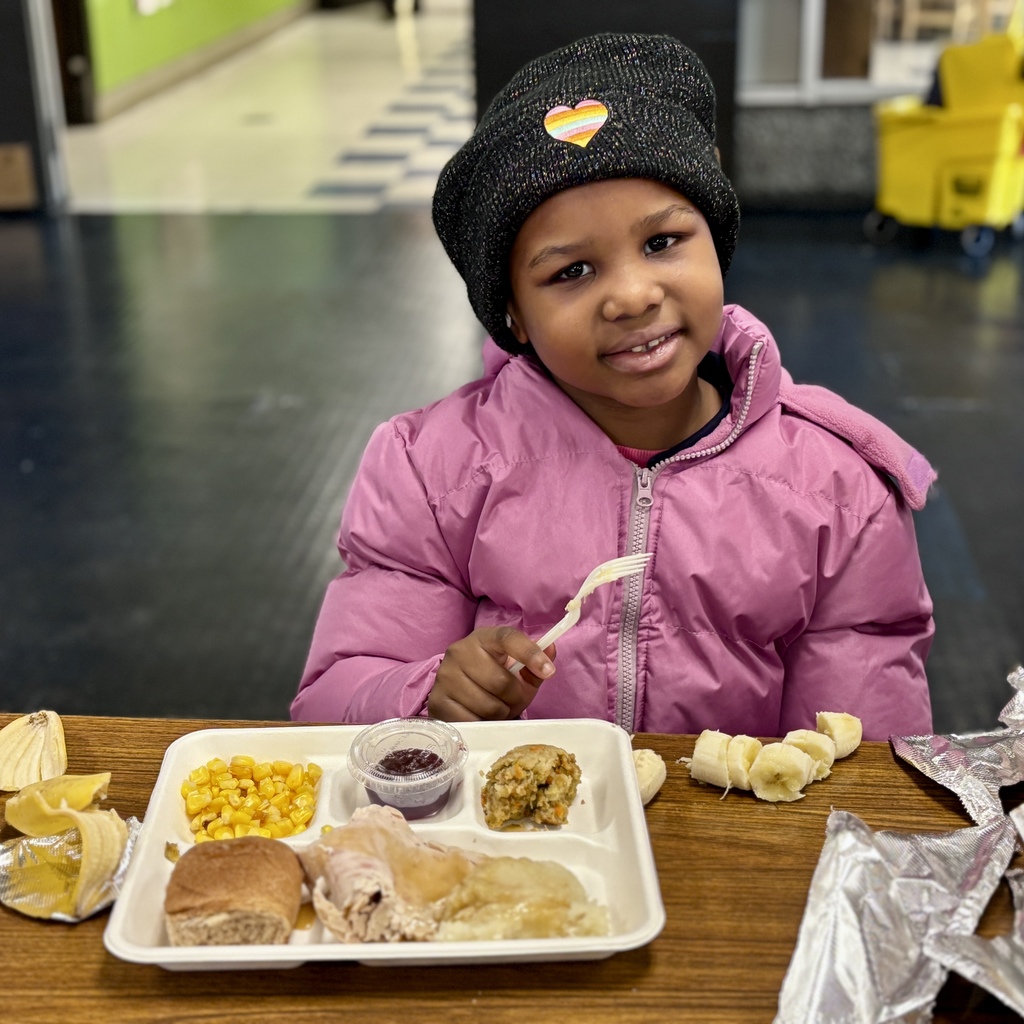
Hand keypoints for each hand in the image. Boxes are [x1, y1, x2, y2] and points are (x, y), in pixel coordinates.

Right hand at [428, 626, 555, 721]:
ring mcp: (445, 675)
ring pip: (488, 705)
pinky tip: (479, 715)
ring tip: (496, 708)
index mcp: (483, 637)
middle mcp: (460, 651)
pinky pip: (472, 720)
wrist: (456, 692)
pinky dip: (482, 724)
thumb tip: (551, 649)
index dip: (530, 654)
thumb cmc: (493, 678)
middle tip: (513, 701)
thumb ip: (535, 663)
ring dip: (500, 713)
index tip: (548, 672)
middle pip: (501, 681)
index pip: (508, 638)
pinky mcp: (437, 700)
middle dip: (515, 698)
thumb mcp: (516, 670)